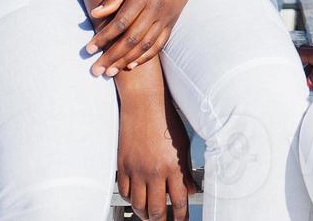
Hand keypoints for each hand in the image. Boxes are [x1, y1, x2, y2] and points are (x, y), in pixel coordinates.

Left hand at [86, 0, 202, 75]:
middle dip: (112, 56)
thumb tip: (94, 14)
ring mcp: (165, 19)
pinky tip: (131, 65)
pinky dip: (145, 57)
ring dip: (126, 61)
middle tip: (96, 70)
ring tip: (110, 72)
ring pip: (145, 45)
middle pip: (132, 39)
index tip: (89, 49)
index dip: (104, 37)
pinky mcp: (172, 24)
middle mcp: (155, 10)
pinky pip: (159, 45)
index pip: (121, 22)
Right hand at [117, 92, 195, 219]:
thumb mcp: (183, 144)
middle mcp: (154, 171)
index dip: (181, 216)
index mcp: (173, 166)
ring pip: (138, 205)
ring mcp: (136, 170)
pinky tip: (137, 200)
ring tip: (150, 216)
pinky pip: (125, 192)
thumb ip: (185, 170)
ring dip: (145, 214)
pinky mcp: (123, 165)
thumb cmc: (165, 118)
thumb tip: (190, 190)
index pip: (178, 201)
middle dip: (162, 220)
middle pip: (156, 209)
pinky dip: (131, 200)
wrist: (144, 103)